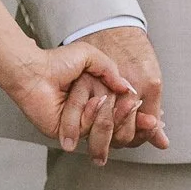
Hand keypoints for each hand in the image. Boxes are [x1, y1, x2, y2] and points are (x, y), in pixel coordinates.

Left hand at [5, 33, 169, 165]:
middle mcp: (90, 115)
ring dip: (103, 111)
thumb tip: (129, 90)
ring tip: (99, 97)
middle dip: (126, 119)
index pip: (125, 118)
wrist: (35, 71)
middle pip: (118, 130)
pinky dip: (87, 114)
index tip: (155, 122)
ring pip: (103, 129)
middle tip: (134, 110)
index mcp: (99, 98)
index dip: (142, 124)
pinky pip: (85, 130)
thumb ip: (111, 70)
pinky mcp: (66, 133)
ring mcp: (79, 125)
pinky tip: (85, 100)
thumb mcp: (91, 57)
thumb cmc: (59, 61)